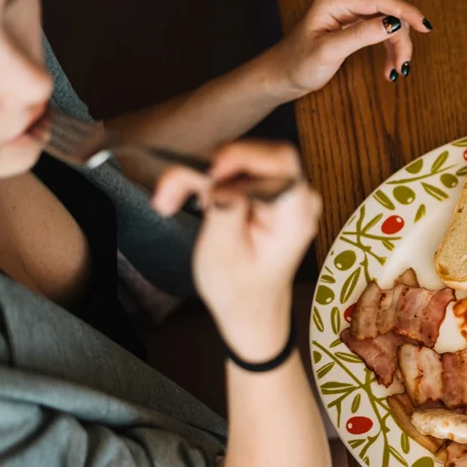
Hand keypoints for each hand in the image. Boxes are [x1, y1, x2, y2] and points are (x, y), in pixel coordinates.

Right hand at [152, 141, 321, 360]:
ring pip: (239, 160)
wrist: (250, 310)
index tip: (206, 171)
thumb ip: (225, 212)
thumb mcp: (222, 256)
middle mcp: (298, 199)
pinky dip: (206, 180)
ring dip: (199, 175)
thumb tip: (219, 178)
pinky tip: (183, 199)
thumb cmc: (238, 291)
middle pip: (255, 156)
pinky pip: (236, 171)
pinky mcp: (268, 192)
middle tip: (168, 192)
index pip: (281, 164)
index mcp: (296, 217)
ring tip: (168, 201)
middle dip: (208, 167)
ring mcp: (285, 193)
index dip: (243, 156)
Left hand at [268, 0, 430, 96]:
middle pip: (388, 12)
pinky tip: (388, 67)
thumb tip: (394, 23)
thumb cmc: (298, 63)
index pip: (380, 0)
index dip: (406, 12)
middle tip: (404, 66)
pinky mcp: (352, 22)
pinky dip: (388, 48)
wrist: (282, 75)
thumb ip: (361, 35)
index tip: (425, 27)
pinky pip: (379, 30)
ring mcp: (348, 10)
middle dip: (401, 38)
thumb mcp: (330, 51)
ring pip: (387, 23)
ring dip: (396, 47)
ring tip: (396, 71)